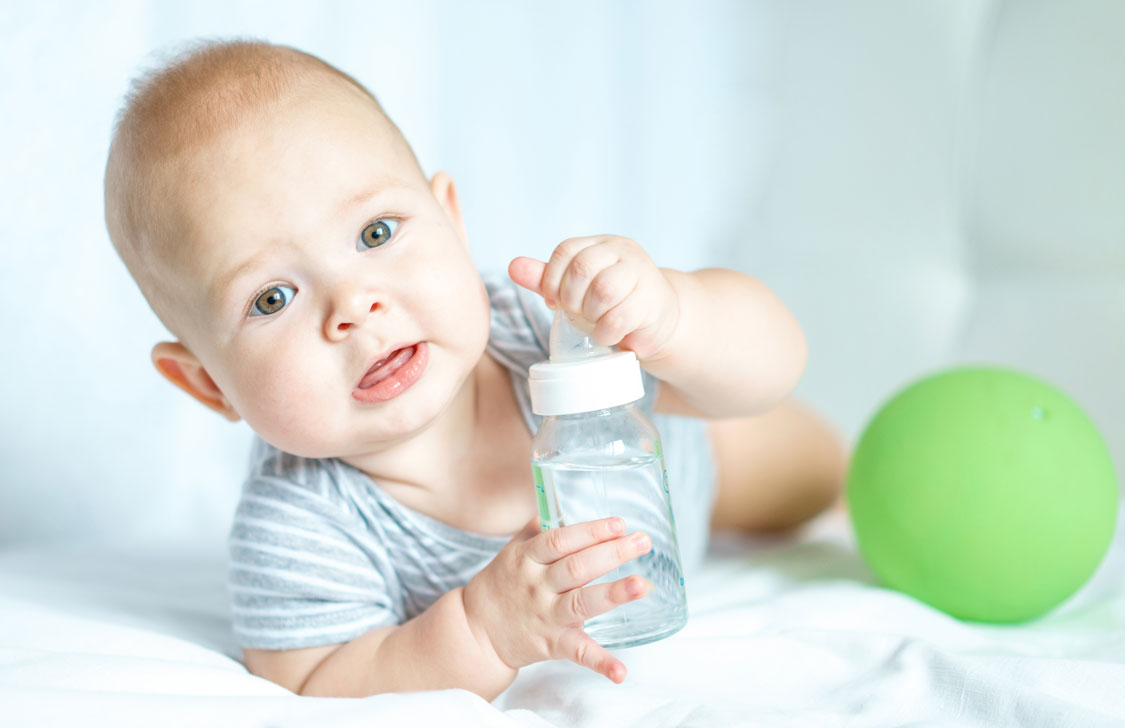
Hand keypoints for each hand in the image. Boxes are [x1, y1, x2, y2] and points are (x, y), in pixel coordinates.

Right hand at [463, 515, 652, 682]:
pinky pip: (578, 653)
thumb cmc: (502, 584)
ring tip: (641, 585)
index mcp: (527, 559)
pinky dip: (600, 663)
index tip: (619, 523)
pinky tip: (621, 671)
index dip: (590, 531)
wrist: (476, 630)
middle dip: (612, 553)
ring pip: (582, 603)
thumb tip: (558, 506)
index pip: (561, 541)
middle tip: (643, 541)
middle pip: (577, 568)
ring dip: (613, 594)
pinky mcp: (552, 644)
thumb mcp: (512, 551)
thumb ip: (536, 530)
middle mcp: (537, 586)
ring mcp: (546, 616)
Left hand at [509, 236, 679, 360]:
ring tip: (594, 323)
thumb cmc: (612, 302)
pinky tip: (607, 335)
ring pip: (603, 290)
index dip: (552, 279)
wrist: (657, 320)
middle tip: (577, 314)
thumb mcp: (576, 287)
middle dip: (572, 299)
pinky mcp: (653, 302)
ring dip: (591, 315)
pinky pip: (620, 317)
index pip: (566, 250)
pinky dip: (606, 332)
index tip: (555, 302)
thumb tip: (513, 266)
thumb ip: (546, 277)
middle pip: (583, 268)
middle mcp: (623, 252)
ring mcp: (642, 274)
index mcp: (602, 244)